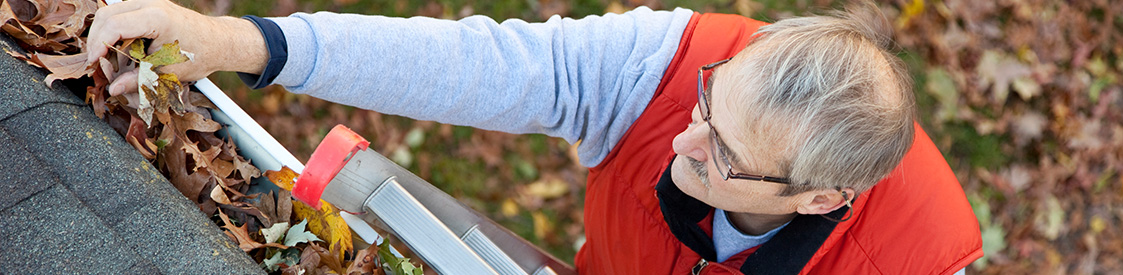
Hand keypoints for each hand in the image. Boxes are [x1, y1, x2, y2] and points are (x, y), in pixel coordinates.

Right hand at [85, 0, 267, 94]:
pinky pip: (121, 13)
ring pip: (111, 12)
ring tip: (107, 57)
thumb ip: (138, 80)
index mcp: (156, 18)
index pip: (113, 26)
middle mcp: (150, 4)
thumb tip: (114, 89)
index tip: (94, 63)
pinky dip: (114, 30)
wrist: (219, 42)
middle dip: (97, 41)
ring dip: (104, 34)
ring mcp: (148, 2)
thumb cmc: (200, 55)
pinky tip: (118, 48)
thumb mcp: (168, 71)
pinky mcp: (148, 5)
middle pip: (106, 16)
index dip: (98, 46)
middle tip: (98, 63)